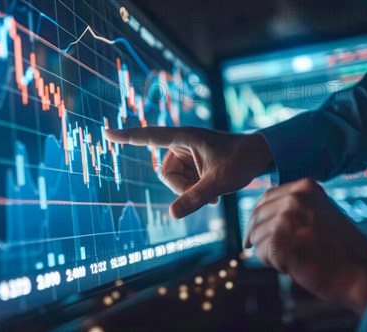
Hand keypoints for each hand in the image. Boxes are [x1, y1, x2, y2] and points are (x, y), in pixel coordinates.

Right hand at [105, 126, 272, 218]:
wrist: (261, 156)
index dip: (126, 137)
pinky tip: (213, 191)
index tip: (105, 132)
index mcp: (184, 138)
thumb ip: (195, 198)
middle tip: (206, 193)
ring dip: (191, 191)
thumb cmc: (242, 160)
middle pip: (165, 173)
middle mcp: (182, 144)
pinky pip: (184, 182)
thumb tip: (172, 215)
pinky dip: (195, 190)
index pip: (149, 137)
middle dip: (183, 188)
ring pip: (175, 181)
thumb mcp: (218, 182)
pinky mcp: (193, 163)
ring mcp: (187, 154)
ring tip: (213, 192)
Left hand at [244, 178, 366, 313]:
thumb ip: (295, 209)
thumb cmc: (344, 249)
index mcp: (305, 188)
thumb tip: (260, 216)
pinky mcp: (279, 241)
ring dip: (269, 252)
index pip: (266, 198)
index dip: (258, 217)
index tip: (253, 232)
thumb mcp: (321, 214)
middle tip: (271, 254)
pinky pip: (260, 253)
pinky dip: (273, 264)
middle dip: (259, 237)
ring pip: (256, 236)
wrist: (364, 272)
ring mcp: (286, 218)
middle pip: (257, 217)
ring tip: (293, 260)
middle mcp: (294, 198)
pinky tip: (294, 266)